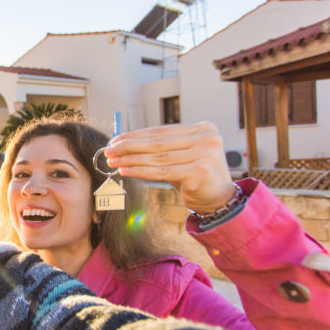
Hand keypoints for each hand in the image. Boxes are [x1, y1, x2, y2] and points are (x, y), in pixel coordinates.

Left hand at [103, 122, 235, 213]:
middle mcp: (206, 138)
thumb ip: (160, 148)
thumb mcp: (180, 157)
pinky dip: (140, 171)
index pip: (161, 130)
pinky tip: (125, 171)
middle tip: (109, 150)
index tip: (115, 140)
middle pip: (158, 142)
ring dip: (131, 159)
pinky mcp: (200, 172)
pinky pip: (162, 171)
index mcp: (202, 129)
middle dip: (129, 146)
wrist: (220, 201)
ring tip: (114, 161)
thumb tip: (123, 144)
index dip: (135, 135)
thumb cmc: (196, 177)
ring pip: (158, 157)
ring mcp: (206, 154)